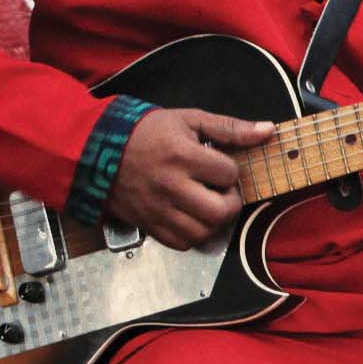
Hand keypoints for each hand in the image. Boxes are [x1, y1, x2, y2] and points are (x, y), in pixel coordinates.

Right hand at [106, 107, 273, 249]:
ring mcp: (158, 209)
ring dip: (213, 220)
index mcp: (182, 156)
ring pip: (204, 231)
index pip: (228, 174)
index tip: (219, 165)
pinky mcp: (148, 224)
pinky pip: (182, 243)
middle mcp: (170, 186)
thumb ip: (230, 127)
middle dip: (231, 202)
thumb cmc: (146, 132)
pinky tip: (191, 216)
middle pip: (221, 211)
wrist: (95, 150)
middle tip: (222, 191)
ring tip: (206, 203)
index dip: (230, 170)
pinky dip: (193, 234)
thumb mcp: (188, 120)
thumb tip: (267, 130)